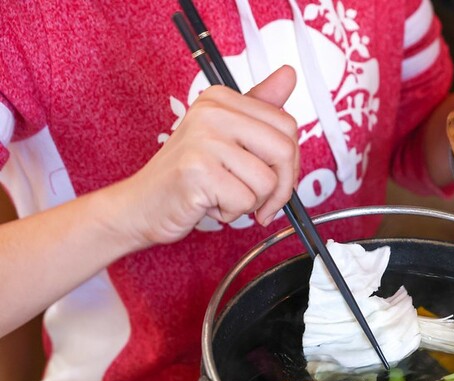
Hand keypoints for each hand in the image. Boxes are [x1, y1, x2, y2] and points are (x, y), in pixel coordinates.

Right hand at [118, 65, 299, 247]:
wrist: (142, 205)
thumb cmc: (187, 176)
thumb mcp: (227, 138)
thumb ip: (260, 109)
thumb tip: (288, 74)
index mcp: (221, 99)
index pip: (287, 125)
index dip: (290, 163)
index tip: (275, 178)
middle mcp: (212, 112)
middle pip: (284, 151)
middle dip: (280, 188)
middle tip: (260, 202)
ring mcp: (203, 140)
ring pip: (267, 182)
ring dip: (251, 203)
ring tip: (222, 196)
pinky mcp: (197, 171)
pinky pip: (245, 201)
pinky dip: (232, 213)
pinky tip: (209, 204)